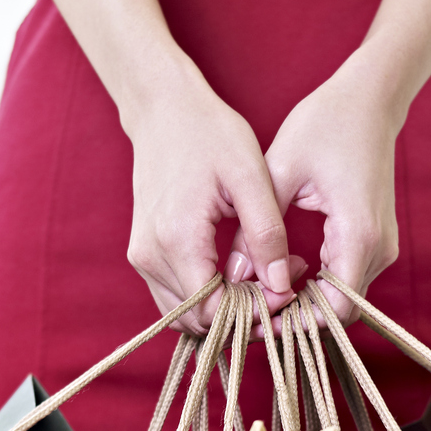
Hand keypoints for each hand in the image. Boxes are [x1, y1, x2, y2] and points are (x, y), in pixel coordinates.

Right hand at [123, 68, 295, 333]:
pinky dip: (208, 297)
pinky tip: (241, 272)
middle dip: (244, 315)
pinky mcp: (143, 254)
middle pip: (199, 320)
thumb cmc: (210, 134)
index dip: (254, 312)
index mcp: (178, 239)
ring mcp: (142, 257)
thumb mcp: (250, 177)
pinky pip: (176, 296)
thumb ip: (267, 234)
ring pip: (185, 315)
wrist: (163, 110)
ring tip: (266, 278)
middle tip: (283, 285)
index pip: (214, 311)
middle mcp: (151, 256)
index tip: (288, 291)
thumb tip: (281, 285)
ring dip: (227, 309)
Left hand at [258, 56, 401, 323]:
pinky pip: (349, 279)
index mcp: (358, 232)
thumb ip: (256, 229)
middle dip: (298, 318)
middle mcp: (379, 246)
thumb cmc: (325, 124)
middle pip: (342, 311)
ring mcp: (383, 245)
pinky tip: (285, 272)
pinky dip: (319, 286)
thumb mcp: (278, 172)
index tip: (259, 319)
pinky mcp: (377, 239)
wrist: (369, 100)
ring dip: (307, 303)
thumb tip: (233, 275)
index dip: (298, 322)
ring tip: (262, 293)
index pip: (335, 307)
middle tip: (252, 312)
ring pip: (346, 299)